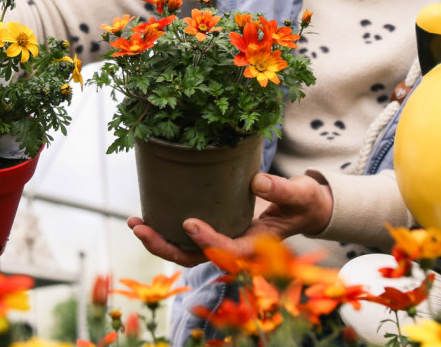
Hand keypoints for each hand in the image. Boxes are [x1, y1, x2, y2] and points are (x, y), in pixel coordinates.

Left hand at [127, 173, 333, 265]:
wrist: (305, 209)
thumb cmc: (304, 202)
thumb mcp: (299, 194)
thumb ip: (282, 190)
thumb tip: (258, 181)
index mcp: (256, 246)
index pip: (228, 251)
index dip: (208, 241)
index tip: (189, 223)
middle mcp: (234, 249)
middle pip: (196, 258)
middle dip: (165, 247)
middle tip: (140, 228)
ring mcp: (223, 242)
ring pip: (186, 252)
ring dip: (159, 241)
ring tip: (135, 223)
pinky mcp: (217, 231)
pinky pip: (187, 239)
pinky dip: (166, 231)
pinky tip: (147, 216)